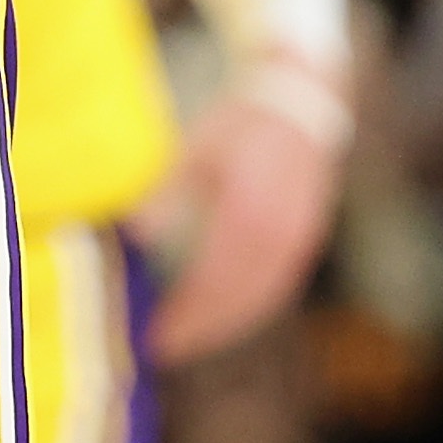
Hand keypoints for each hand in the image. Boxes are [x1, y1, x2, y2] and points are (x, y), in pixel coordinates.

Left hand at [140, 80, 347, 363]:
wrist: (301, 98)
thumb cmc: (240, 121)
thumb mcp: (198, 150)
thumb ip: (168, 194)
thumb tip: (136, 235)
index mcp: (248, 210)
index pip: (214, 279)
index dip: (185, 312)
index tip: (153, 331)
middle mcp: (280, 231)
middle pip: (237, 297)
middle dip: (201, 326)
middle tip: (163, 345)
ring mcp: (299, 237)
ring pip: (261, 296)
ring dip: (224, 323)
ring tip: (188, 336)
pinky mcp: (307, 239)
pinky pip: (277, 285)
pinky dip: (248, 306)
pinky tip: (224, 314)